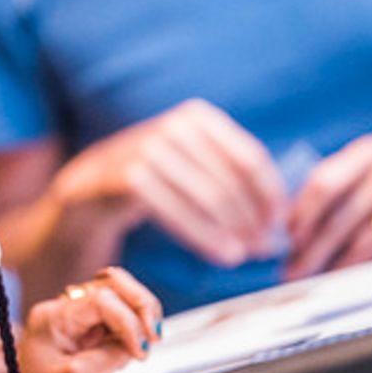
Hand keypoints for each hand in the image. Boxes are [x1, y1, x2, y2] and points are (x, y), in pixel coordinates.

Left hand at [0, 267, 161, 372]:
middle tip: (153, 335)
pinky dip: (132, 325)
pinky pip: (116, 314)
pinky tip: (135, 346)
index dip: (128, 322)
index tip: (141, 351)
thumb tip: (137, 340)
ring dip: (139, 313)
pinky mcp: (86, 329)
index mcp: (53, 317)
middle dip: (140, 305)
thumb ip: (110, 354)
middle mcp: (63, 309)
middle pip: (111, 284)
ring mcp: (74, 317)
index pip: (102, 299)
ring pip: (117, 293)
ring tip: (147, 340)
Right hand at [52, 99, 286, 265]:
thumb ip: (229, 175)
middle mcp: (172, 127)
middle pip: (229, 182)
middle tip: (267, 249)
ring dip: (234, 232)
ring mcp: (147, 150)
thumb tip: (282, 214)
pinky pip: (179, 213)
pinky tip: (223, 254)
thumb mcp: (191, 163)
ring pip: (208, 198)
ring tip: (246, 255)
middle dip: (253, 220)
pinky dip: (206, 237)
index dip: (270, 195)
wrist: (88, 188)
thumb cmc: (153, 181)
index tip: (283, 224)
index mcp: (195, 117)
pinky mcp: (128, 177)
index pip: (248, 158)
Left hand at [286, 128, 371, 278]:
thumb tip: (292, 220)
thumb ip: (335, 179)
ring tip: (315, 281)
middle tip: (291, 272)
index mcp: (369, 152)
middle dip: (310, 253)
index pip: (323, 185)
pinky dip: (370, 273)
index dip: (301, 216)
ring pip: (366, 246)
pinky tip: (353, 280)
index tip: (286, 239)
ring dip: (335, 269)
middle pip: (340, 222)